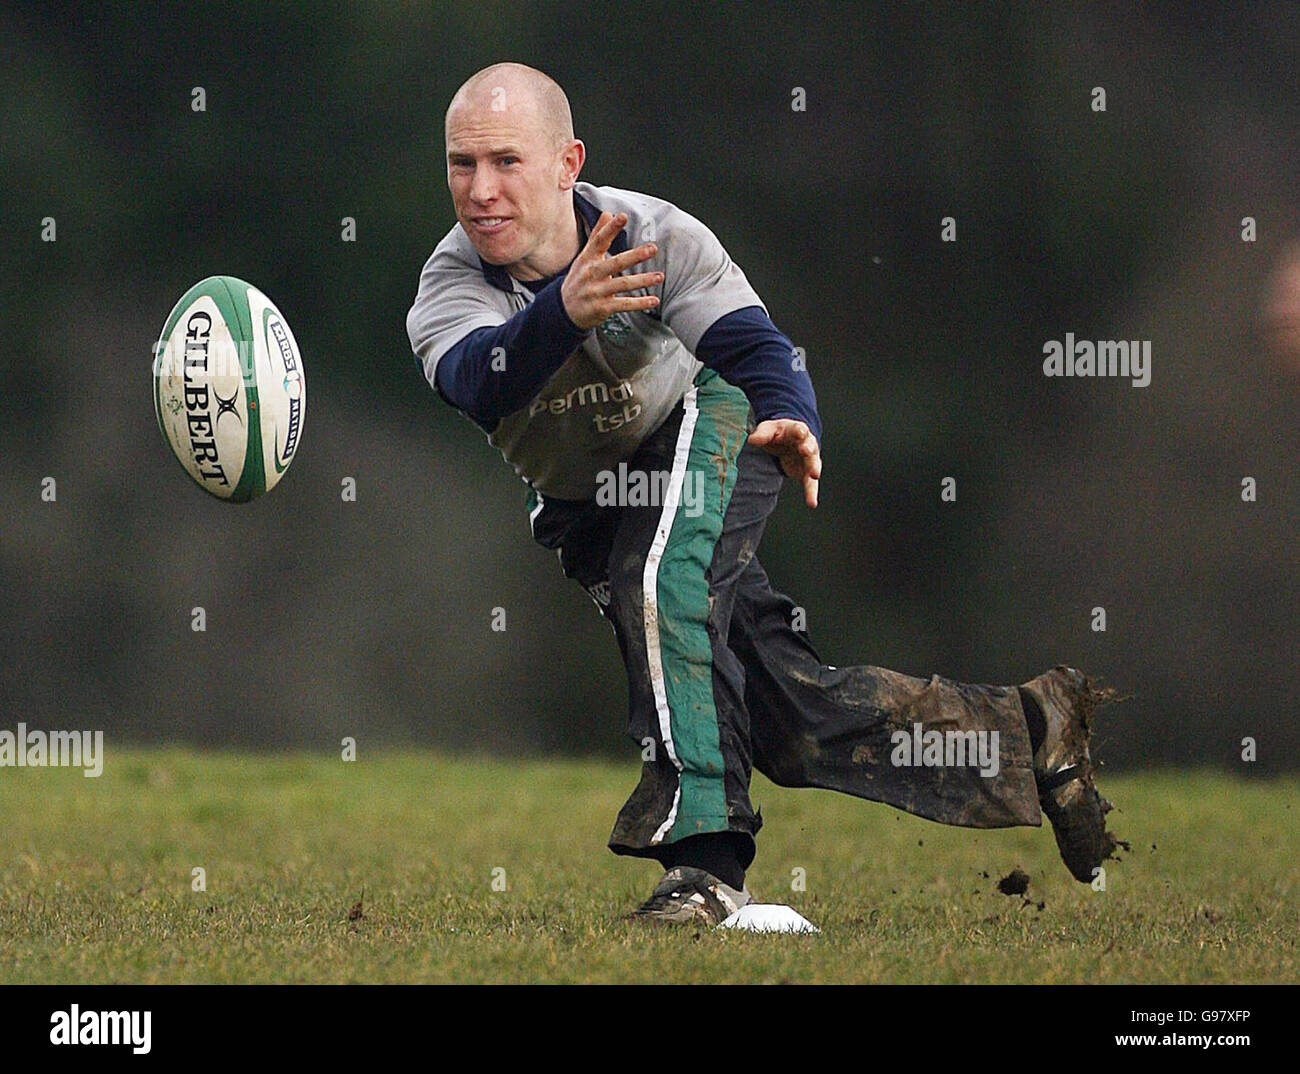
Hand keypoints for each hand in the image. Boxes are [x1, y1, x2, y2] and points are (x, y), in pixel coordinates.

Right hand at [560, 211, 662, 329]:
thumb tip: (608, 213)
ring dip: (642, 280)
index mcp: (588, 258)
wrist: (564, 309)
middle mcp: (592, 274)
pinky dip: (639, 303)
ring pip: (622, 284)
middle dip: (634, 255)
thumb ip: (597, 235)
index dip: (610, 228)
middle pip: (615, 263)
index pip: (599, 240)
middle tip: (653, 248)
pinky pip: (623, 304)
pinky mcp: (602, 308)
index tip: (623, 216)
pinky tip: (654, 300)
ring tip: (659, 276)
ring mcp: (597, 292)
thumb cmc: (579, 279)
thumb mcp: (585, 257)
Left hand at [748, 419, 820, 507]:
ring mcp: (809, 459)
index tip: (800, 433)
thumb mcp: (768, 429)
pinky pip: (810, 484)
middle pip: (809, 446)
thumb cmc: (778, 433)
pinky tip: (812, 502)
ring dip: (814, 468)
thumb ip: (762, 434)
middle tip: (806, 451)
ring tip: (814, 475)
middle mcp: (807, 443)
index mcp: (796, 430)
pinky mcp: (807, 473)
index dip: (799, 431)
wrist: (786, 442)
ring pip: (813, 464)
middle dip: (808, 449)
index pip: (798, 429)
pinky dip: (811, 493)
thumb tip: (752, 439)